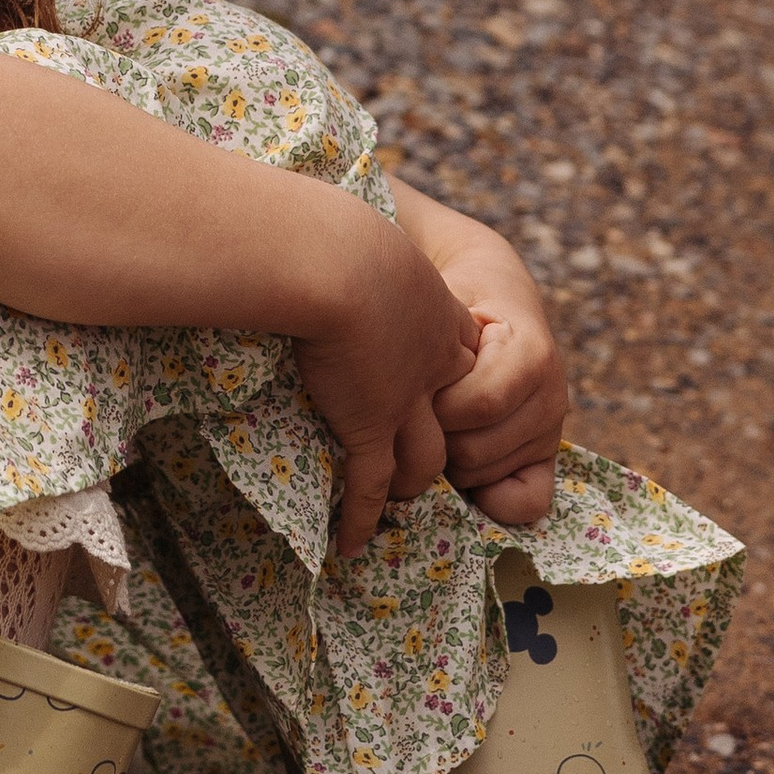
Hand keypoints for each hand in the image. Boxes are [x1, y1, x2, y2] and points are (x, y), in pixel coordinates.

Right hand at [288, 207, 484, 563]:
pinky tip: (350, 541)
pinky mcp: (369, 425)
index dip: (449, 386)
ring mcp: (403, 400)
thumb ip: (354, 249)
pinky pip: (368, 484)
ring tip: (392, 503)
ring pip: (422, 462)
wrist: (337, 259)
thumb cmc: (334, 232)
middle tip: (429, 464)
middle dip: (445, 446)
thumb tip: (313, 231)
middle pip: (453, 422)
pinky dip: (359, 517)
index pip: (459, 364)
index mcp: (437, 315)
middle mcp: (432, 364)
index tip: (435, 396)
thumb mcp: (364, 235)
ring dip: (407, 485)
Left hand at [393, 182, 569, 526]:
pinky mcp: (547, 456)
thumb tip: (398, 371)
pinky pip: (526, 503)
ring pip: (485, 475)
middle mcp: (552, 396)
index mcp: (531, 354)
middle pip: (475, 449)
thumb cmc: (456, 301)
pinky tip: (461, 475)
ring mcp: (551, 429)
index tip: (415, 389)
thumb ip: (429, 334)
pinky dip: (488, 497)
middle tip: (418, 410)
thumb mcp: (444, 301)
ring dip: (448, 460)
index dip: (436, 407)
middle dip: (433, 436)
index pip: (479, 404)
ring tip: (434, 427)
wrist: (494, 295)